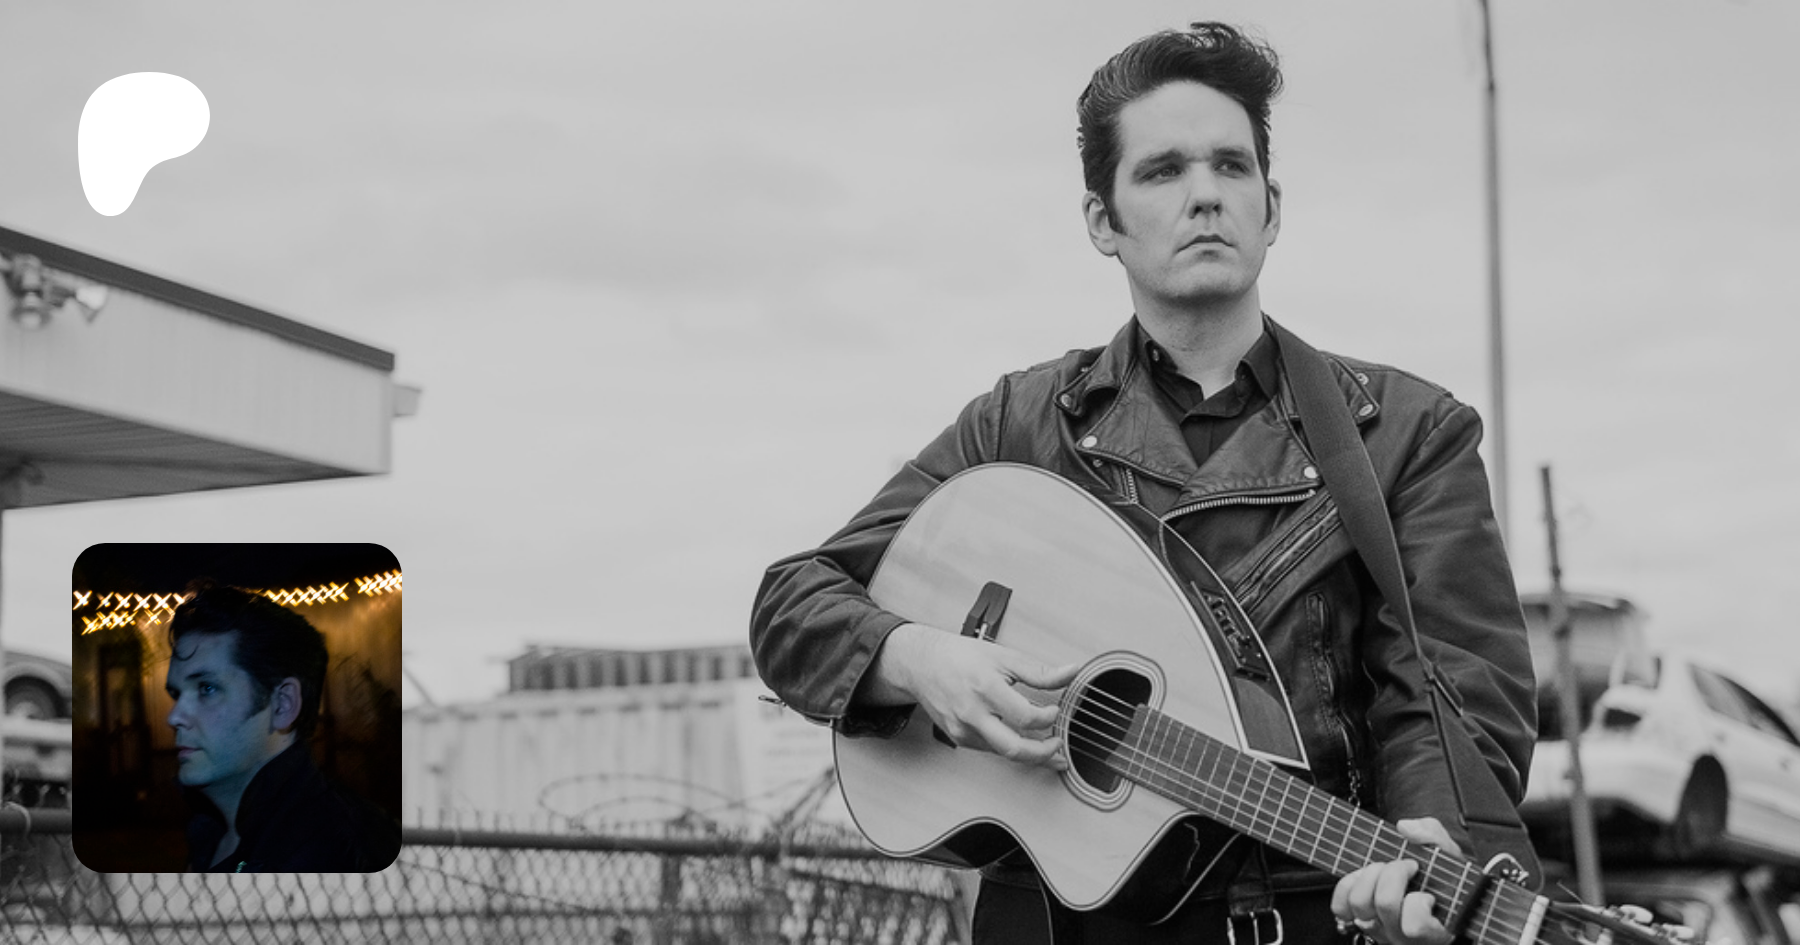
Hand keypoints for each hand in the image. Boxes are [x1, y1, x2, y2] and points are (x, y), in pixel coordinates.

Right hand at [860, 623, 1079, 768]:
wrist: (921, 664)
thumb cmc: (959, 657)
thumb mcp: (1003, 656)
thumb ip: (1039, 671)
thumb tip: (1070, 672)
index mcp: (985, 688)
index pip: (1025, 717)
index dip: (1047, 718)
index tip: (1055, 711)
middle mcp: (972, 713)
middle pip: (1013, 749)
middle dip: (1043, 754)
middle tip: (1059, 748)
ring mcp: (963, 729)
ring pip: (1003, 753)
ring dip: (1029, 754)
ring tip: (1048, 748)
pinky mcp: (959, 738)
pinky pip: (990, 749)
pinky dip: (1009, 747)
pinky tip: (1020, 740)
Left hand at [1331, 817, 1460, 944]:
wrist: (1431, 894)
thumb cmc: (1443, 881)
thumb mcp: (1449, 857)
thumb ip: (1434, 837)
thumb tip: (1405, 828)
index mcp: (1433, 930)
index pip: (1415, 925)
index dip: (1417, 900)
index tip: (1426, 884)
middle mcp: (1403, 936)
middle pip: (1385, 904)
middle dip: (1393, 872)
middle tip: (1405, 866)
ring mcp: (1379, 931)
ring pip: (1360, 903)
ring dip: (1370, 875)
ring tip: (1384, 869)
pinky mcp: (1358, 922)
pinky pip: (1341, 907)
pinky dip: (1348, 885)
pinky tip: (1364, 878)